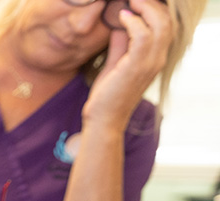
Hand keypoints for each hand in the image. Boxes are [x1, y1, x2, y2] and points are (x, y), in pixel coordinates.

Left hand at [84, 0, 172, 128]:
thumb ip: (121, 42)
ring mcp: (150, 63)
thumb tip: (120, 20)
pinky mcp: (137, 67)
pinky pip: (143, 36)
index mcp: (155, 57)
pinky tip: (122, 17)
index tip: (138, 0)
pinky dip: (134, 23)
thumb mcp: (116, 62)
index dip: (156, 9)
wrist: (103, 119)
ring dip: (145, 8)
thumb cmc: (108, 94)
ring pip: (160, 25)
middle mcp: (158, 58)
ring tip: (131, 1)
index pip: (166, 25)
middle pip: (167, 21)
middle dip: (153, 4)